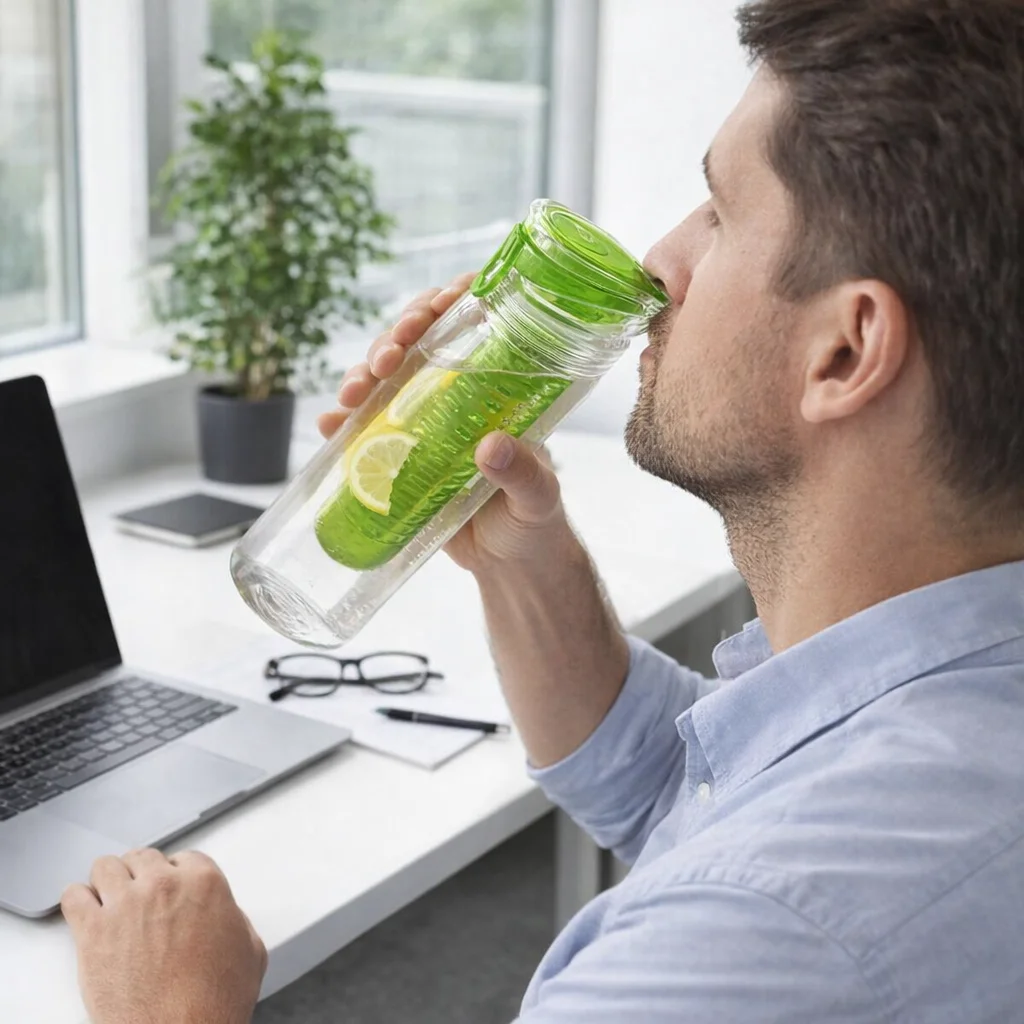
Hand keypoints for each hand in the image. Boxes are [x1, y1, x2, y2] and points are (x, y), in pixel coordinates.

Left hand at [62, 848, 266, 1023]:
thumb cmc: (214, 1002)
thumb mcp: (250, 950)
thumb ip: (235, 919)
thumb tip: (225, 916)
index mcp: (205, 884)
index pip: (184, 858)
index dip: (176, 877)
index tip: (170, 890)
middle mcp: (164, 886)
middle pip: (143, 857)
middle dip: (142, 877)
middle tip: (141, 899)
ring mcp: (126, 906)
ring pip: (106, 867)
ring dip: (108, 882)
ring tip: (110, 902)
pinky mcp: (93, 932)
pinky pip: (72, 896)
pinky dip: (77, 901)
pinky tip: (85, 914)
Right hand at [318, 273, 573, 575]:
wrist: (509, 567)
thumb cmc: (536, 523)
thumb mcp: (539, 497)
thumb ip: (524, 473)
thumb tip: (490, 447)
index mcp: (499, 390)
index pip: (477, 323)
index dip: (455, 299)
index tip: (440, 304)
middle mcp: (458, 396)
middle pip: (421, 341)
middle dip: (398, 334)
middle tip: (391, 352)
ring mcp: (425, 422)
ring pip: (386, 378)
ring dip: (363, 373)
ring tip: (355, 390)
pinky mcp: (399, 454)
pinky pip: (364, 427)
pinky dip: (343, 420)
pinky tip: (331, 423)